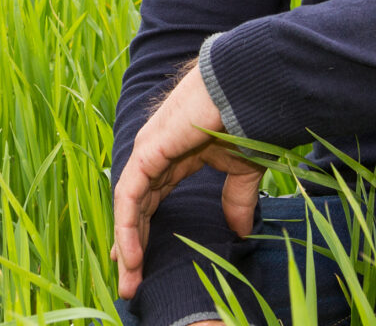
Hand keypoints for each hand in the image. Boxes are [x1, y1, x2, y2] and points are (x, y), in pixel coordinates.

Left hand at [111, 63, 262, 299]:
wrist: (249, 91)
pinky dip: (127, 226)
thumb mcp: (241, 170)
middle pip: (134, 207)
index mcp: (173, 155)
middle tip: (130, 284)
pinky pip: (129, 195)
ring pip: (127, 205)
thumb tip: (240, 231)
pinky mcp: (147, 152)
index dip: (143, 231)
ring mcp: (148, 151)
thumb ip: (235, 199)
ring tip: (128, 280)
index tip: (138, 264)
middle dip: (131, 246)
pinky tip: (130, 254)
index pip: (150, 199)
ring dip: (126, 244)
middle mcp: (154, 153)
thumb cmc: (246, 120)